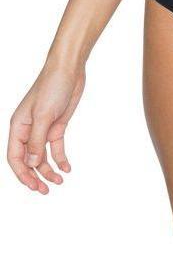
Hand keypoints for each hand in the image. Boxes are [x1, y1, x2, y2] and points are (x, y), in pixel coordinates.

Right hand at [7, 61, 85, 193]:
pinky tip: (67, 168)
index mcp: (18, 127)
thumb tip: (32, 164)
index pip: (15, 157)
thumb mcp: (44, 115)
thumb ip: (37, 141)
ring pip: (42, 157)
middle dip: (35, 176)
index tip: (34, 186)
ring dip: (48, 170)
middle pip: (27, 160)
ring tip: (59, 181)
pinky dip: (60, 159)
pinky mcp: (56, 126)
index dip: (22, 174)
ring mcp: (42, 129)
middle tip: (45, 190)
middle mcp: (28, 130)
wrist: (69, 69)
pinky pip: (55, 148)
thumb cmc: (52, 86)